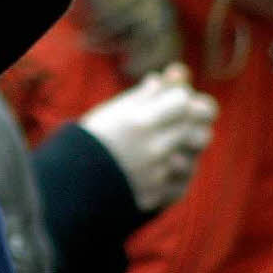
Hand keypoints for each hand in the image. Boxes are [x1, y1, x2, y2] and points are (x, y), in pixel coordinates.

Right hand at [79, 62, 216, 210]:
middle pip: (200, 132)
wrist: (71, 183)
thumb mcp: (117, 108)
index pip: (186, 102)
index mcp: (141, 122)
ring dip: (186, 152)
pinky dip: (175, 177)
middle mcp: (153, 150)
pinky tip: (161, 169)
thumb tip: (179, 73)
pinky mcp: (155, 198)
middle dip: (192, 125)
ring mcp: (156, 177)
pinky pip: (182, 184)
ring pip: (194, 160)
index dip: (184, 98)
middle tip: (178, 123)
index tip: (174, 100)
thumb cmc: (94, 138)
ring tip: (168, 147)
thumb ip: (150, 92)